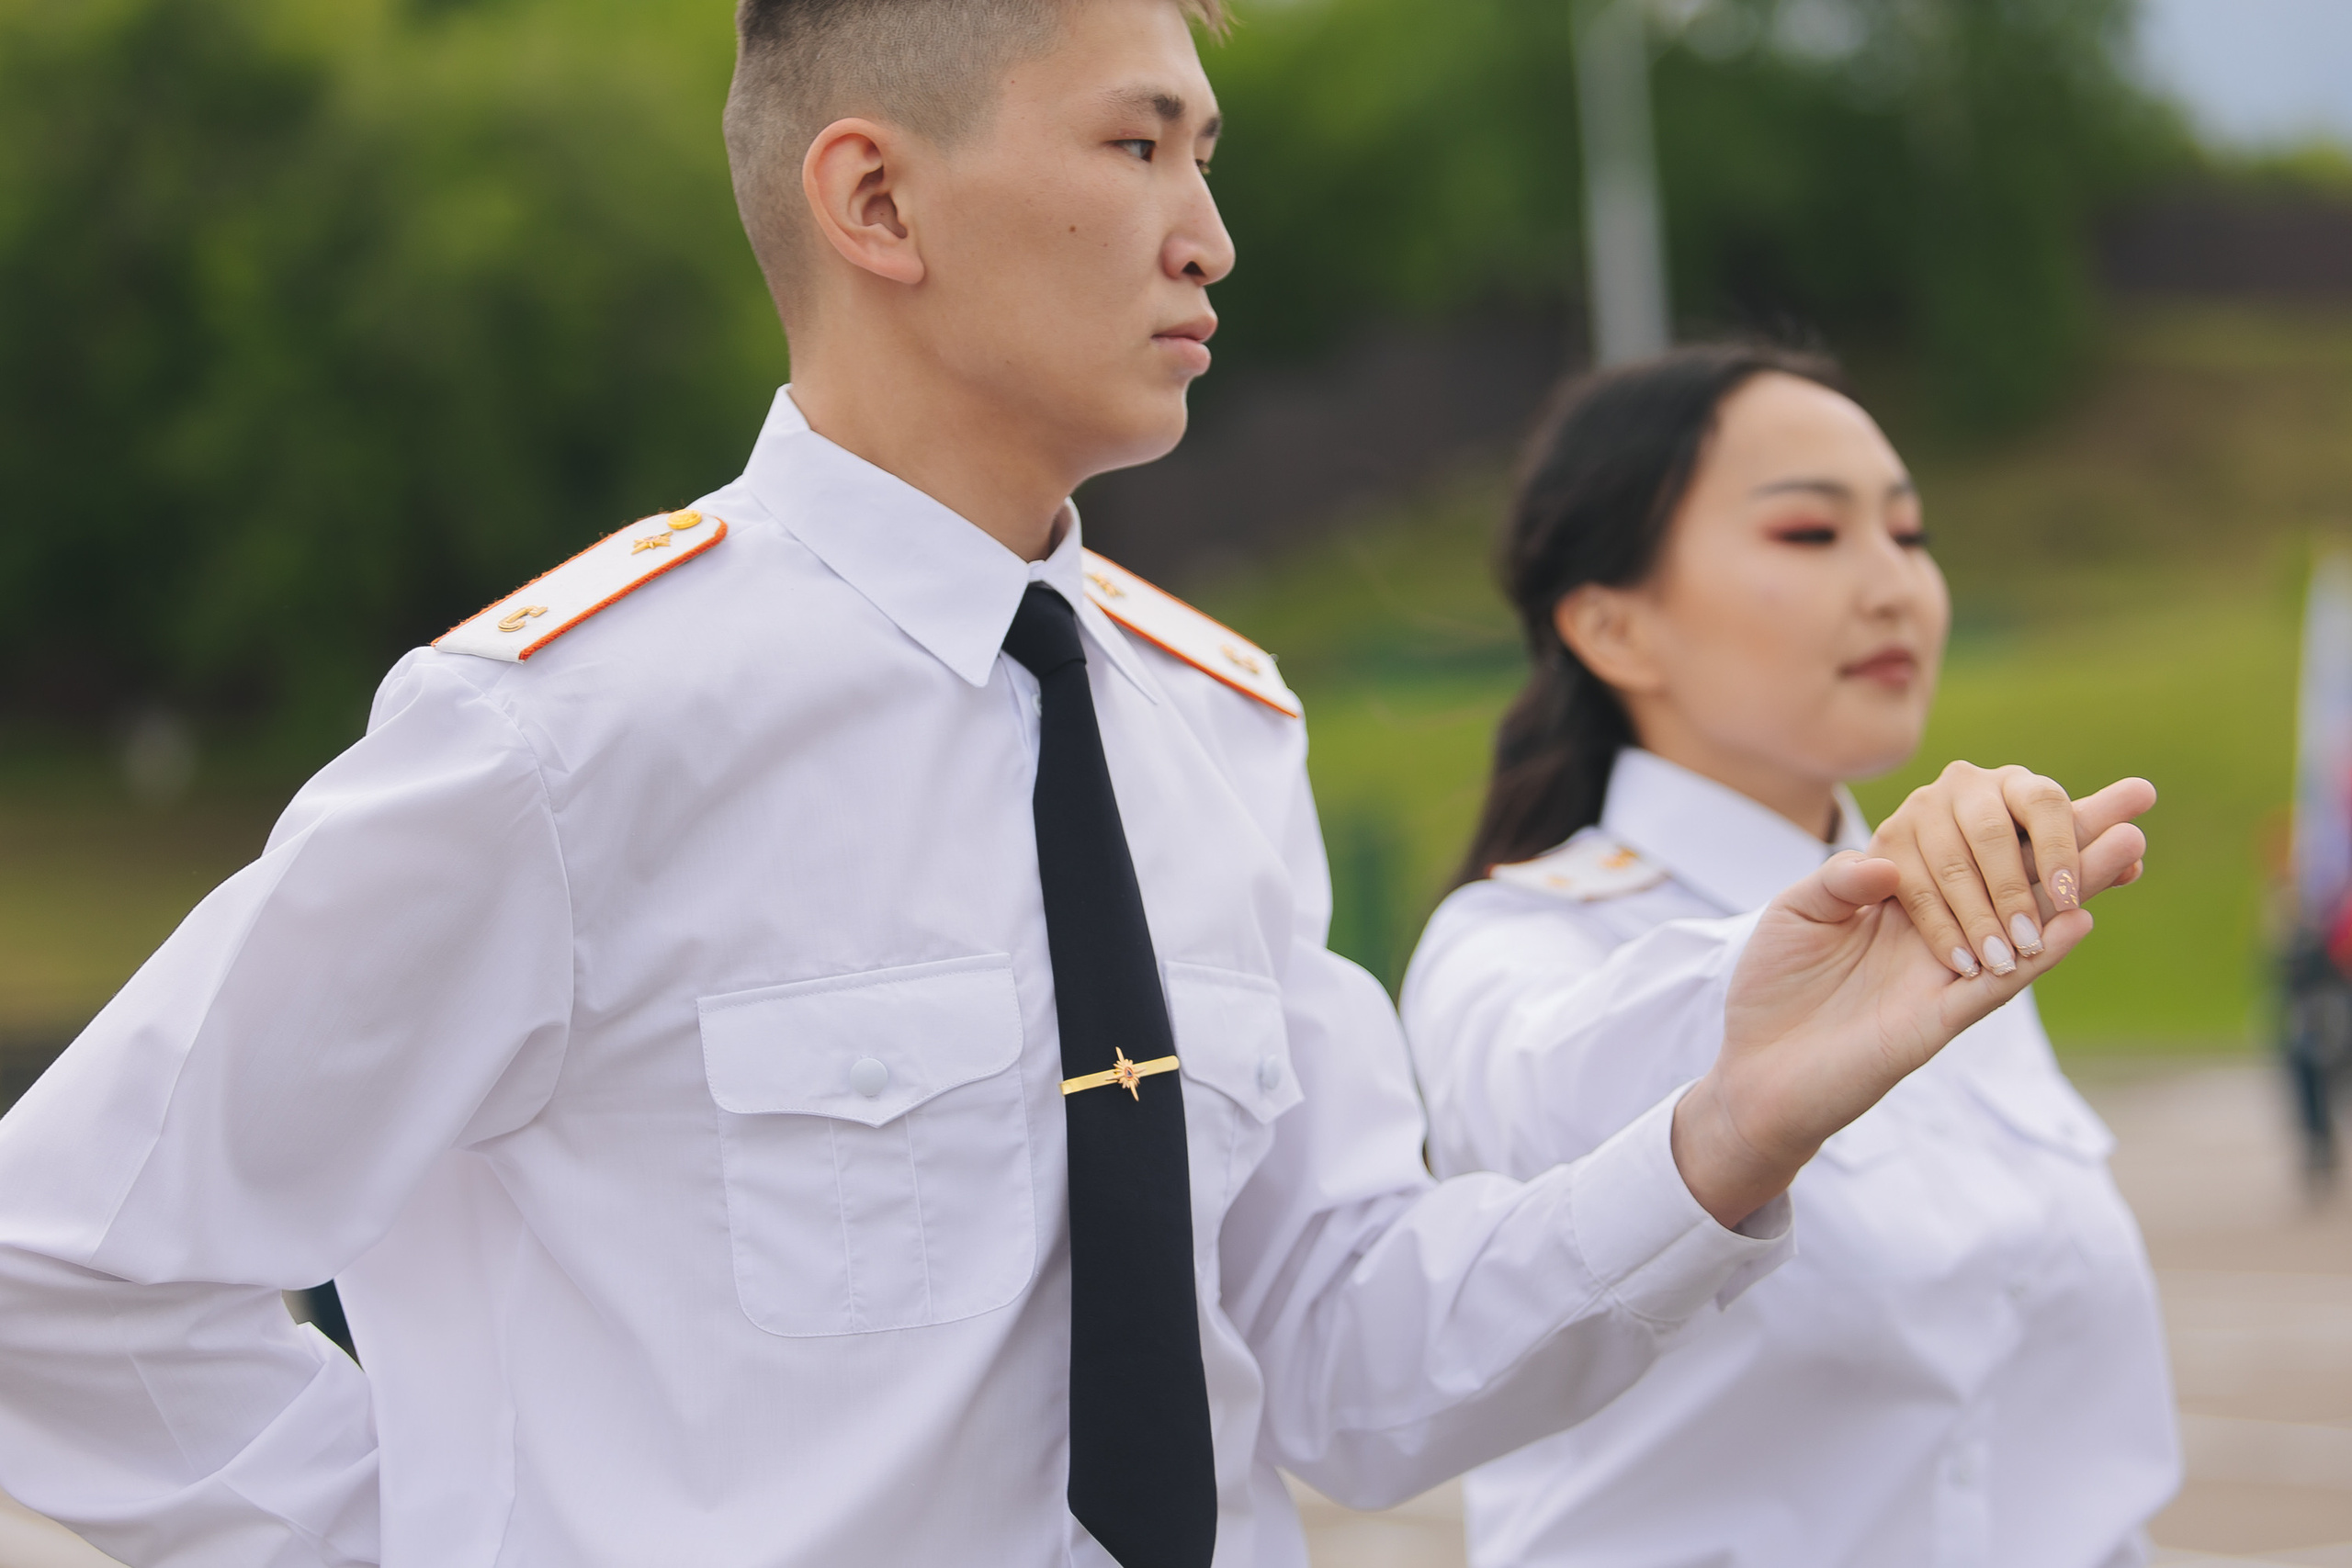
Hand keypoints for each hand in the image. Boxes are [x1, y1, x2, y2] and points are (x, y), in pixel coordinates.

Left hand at [1671, 793, 2149, 1227]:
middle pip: (2021, 874)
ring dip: (2079, 883)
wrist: (1758, 1071)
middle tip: (2138, 802)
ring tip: (2132, 846)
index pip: (1971, 843)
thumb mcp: (1793, 915)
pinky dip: (2042, 951)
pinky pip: (2001, 985)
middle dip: (2077, 836)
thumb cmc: (1773, 989)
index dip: (2017, 816)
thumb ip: (1837, 881)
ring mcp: (1946, 975)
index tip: (2055, 781)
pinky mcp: (1939, 1020)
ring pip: (2028, 923)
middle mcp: (1939, 930)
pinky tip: (2081, 918)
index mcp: (1904, 896)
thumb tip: (1889, 861)